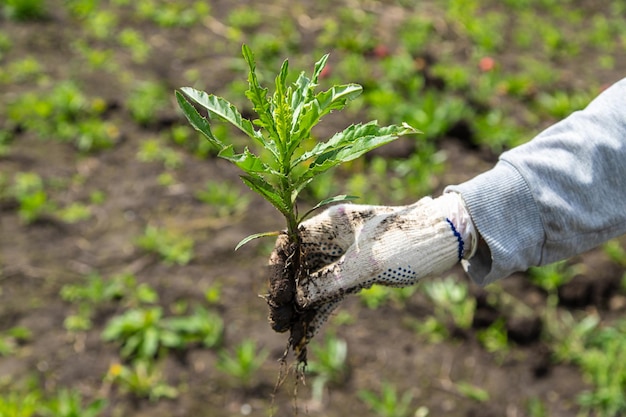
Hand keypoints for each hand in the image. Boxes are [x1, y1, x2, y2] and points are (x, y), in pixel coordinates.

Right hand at [295, 193, 475, 322]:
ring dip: (299, 308)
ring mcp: (342, 258)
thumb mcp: (368, 263)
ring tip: (288, 333)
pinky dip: (319, 313)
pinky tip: (306, 334)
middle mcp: (330, 240)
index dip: (278, 268)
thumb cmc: (408, 241)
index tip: (276, 294)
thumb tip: (298, 298)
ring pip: (311, 284)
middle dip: (285, 294)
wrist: (443, 240)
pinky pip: (329, 295)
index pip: (290, 242)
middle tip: (279, 321)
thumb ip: (331, 280)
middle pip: (297, 267)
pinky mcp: (354, 275)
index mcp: (330, 224)